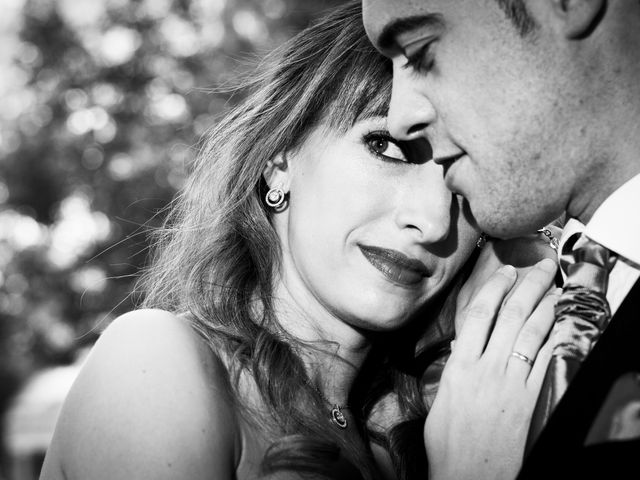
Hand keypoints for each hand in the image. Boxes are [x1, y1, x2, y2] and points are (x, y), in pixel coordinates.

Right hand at [424, 259, 558, 479]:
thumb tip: (465, 347)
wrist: (468, 476)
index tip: (504, 272)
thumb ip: (455, 369)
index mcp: (460, 367)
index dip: (493, 289)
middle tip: (541, 267)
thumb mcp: (441, 398)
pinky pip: (546, 361)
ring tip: (555, 288)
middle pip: (510, 317)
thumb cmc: (448, 442)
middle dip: (527, 287)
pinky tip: (561, 324)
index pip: (478, 316)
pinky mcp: (530, 399)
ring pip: (532, 334)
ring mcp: (512, 382)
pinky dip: (555, 339)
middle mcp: (487, 368)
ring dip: (546, 307)